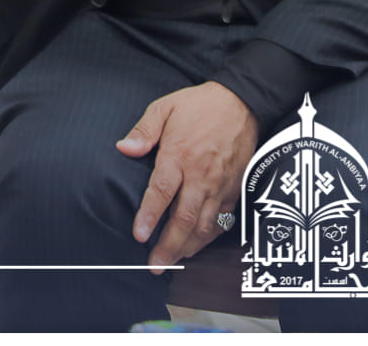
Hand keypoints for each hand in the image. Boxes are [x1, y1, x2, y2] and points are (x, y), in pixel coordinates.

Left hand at [116, 82, 257, 272]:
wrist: (243, 102)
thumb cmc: (200, 105)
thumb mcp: (165, 107)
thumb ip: (144, 130)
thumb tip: (124, 148)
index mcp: (180, 155)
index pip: (161, 192)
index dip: (149, 215)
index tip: (139, 235)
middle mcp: (201, 175)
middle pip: (184, 218)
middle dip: (168, 245)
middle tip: (155, 265)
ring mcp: (220, 185)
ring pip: (205, 225)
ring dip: (188, 246)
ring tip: (173, 261)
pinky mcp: (235, 189)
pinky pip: (223, 220)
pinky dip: (209, 236)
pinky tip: (197, 244)